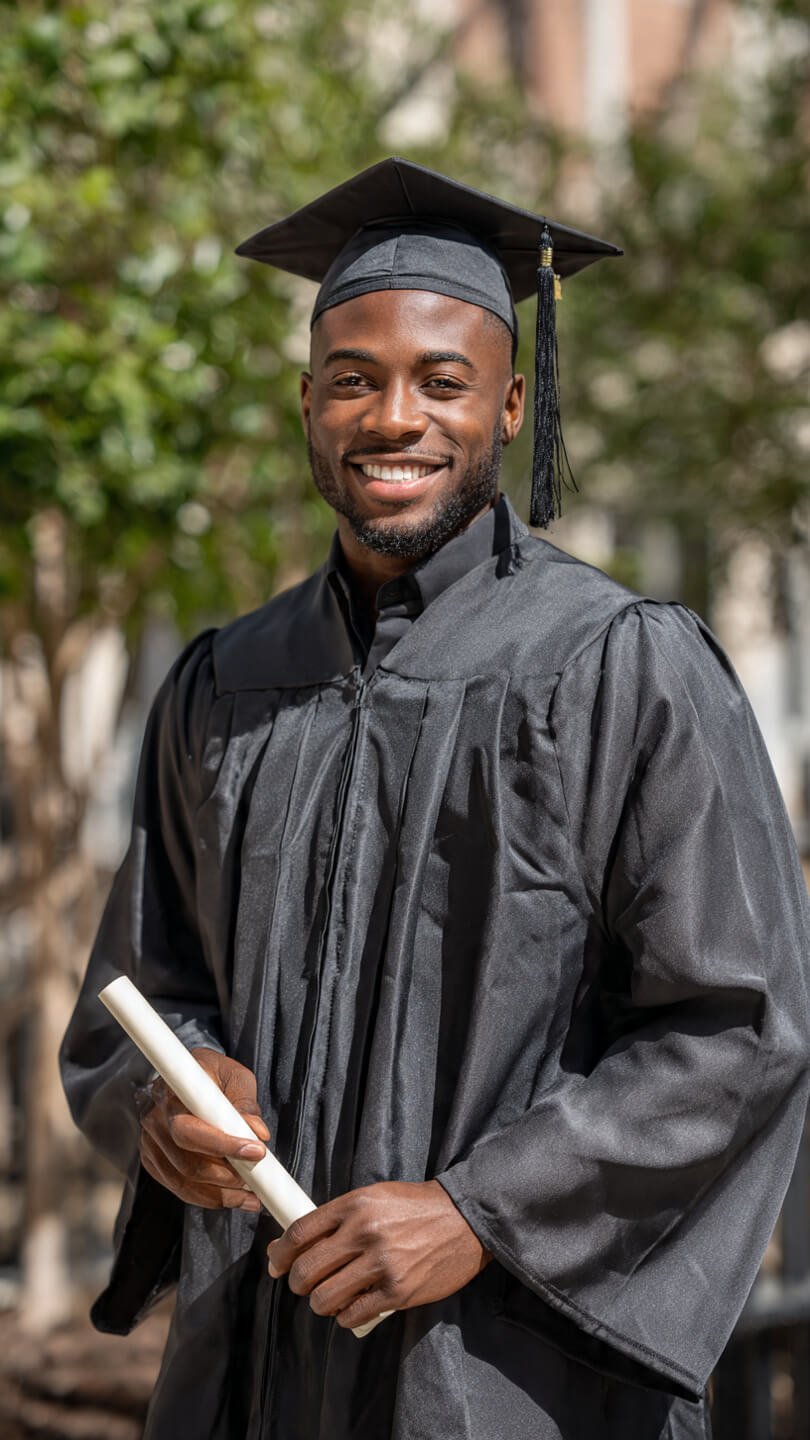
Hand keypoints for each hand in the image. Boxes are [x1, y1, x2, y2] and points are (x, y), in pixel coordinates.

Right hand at [138, 1047, 269, 1212]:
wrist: (187, 1077)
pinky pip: (179, 1188)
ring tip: (250, 1194)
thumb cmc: (212, 1074)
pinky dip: (208, 1197)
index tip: (255, 1151)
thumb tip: (258, 1133)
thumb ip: (246, 1104)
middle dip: (226, 1176)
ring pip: (183, 1181)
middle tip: (255, 1176)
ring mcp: (151, 1142)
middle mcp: (156, 1119)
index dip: (223, 1145)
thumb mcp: (235, 1077)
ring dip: (221, 1194)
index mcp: (173, 1093)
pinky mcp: (153, 1160)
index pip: (190, 1129)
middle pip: (187, 1162)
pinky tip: (233, 1196)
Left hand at [266, 1179, 490, 1330]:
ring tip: (329, 1298)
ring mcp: (382, 1264)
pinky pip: (353, 1314)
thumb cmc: (415, 1208)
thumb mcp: (374, 1198)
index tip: (277, 1263)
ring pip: (325, 1298)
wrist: (465, 1218)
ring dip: (320, 1303)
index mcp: (355, 1204)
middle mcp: (364, 1232)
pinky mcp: (398, 1291)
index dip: (281, 1253)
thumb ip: (340, 1218)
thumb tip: (299, 1242)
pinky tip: (352, 1307)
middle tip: (304, 1285)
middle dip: (298, 1283)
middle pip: (307, 1270)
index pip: (300, 1232)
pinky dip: (345, 1315)